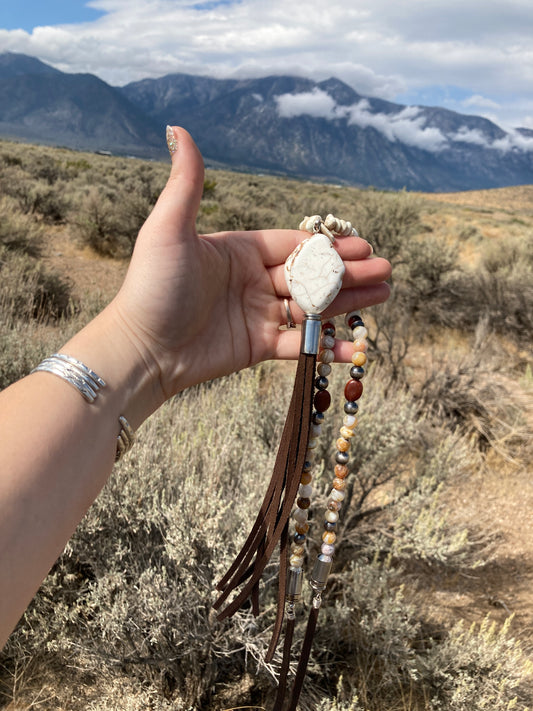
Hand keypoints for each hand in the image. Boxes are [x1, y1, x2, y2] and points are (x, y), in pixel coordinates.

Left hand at [111, 127, 390, 402]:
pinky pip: (300, 344)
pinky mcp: (257, 346)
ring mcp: (257, 314)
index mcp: (239, 251)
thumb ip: (187, 183)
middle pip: (310, 274)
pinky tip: (357, 346)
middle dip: (348, 273)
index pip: (294, 244)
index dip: (328, 246)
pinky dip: (328, 346)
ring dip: (348, 302)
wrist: (140, 348)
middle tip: (386, 270)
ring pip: (312, 306)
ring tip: (384, 295)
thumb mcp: (169, 229)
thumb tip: (179, 128)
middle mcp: (252, 280)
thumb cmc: (152, 286)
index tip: (362, 246)